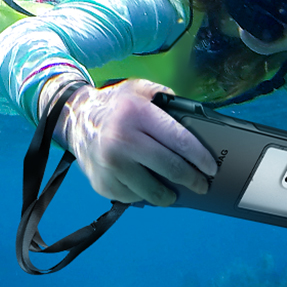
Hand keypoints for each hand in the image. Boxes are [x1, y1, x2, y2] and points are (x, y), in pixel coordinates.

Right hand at [58, 79, 218, 205]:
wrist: (75, 120)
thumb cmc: (115, 106)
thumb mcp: (139, 89)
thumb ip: (167, 98)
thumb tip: (196, 121)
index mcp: (135, 114)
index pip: (178, 140)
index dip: (200, 157)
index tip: (211, 168)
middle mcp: (121, 141)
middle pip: (170, 168)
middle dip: (192, 180)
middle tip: (202, 184)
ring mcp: (110, 166)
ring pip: (153, 191)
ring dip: (169, 195)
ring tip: (175, 192)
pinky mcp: (102, 184)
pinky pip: (133, 197)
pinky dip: (144, 195)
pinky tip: (146, 187)